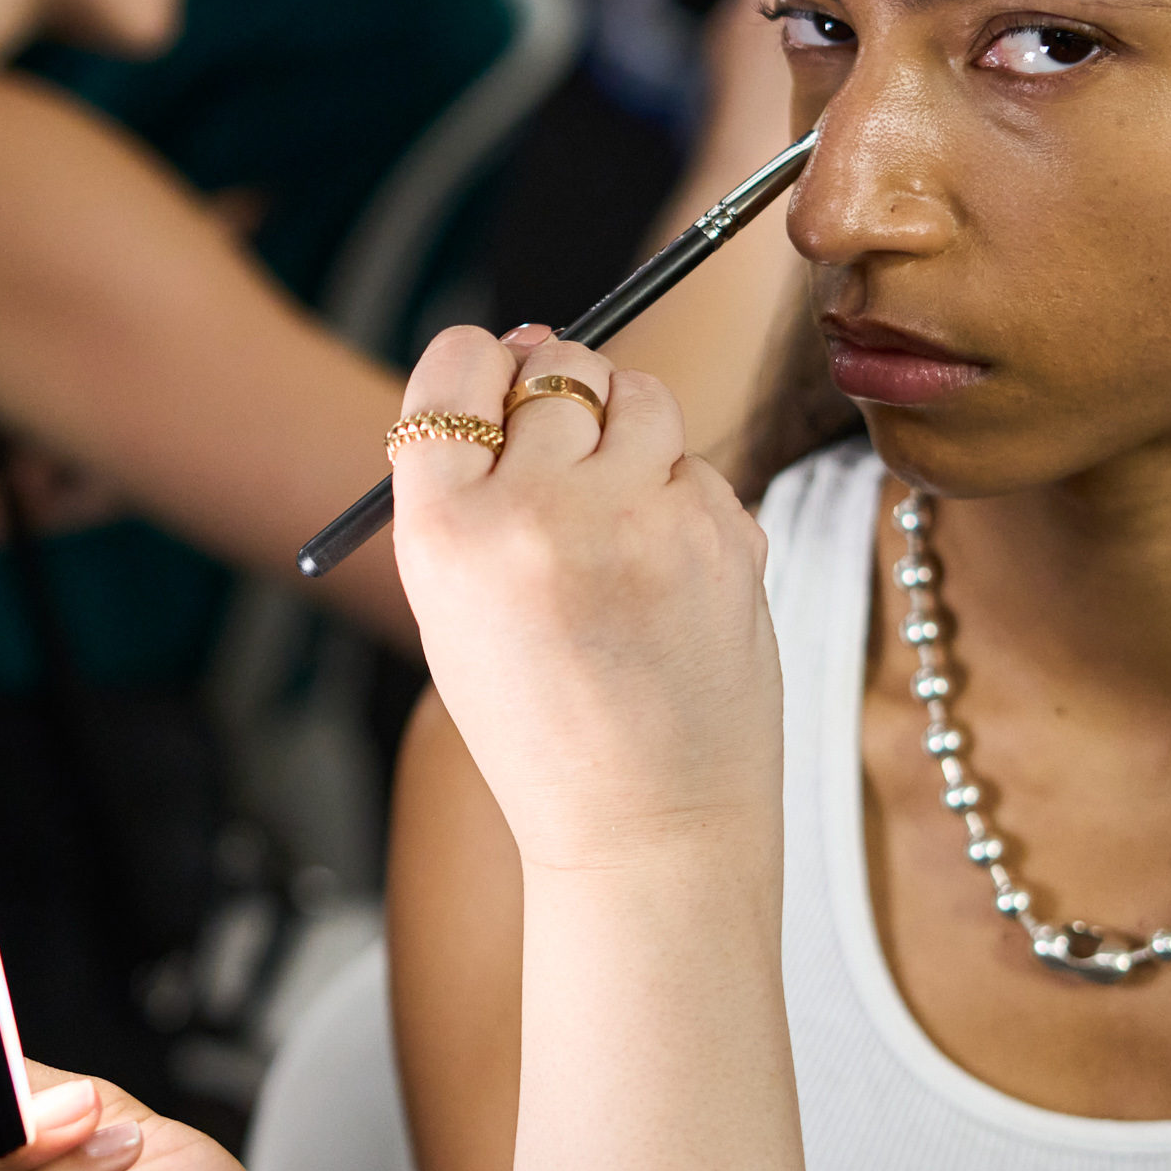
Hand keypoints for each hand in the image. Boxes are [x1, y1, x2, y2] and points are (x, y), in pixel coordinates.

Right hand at [389, 327, 782, 869]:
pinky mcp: (725, 536)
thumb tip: (528, 341)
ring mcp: (642, 521)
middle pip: (554, 365)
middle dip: (559, 394)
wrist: (646, 830)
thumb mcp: (453, 607)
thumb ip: (471, 483)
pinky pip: (697, 463)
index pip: (454, 370)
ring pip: (639, 393)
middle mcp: (539, 513)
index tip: (495, 387)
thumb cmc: (539, 720)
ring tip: (616, 517)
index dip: (478, 365)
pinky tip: (665, 576)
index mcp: (445, 533)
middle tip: (563, 467)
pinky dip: (681, 497)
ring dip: (627, 428)